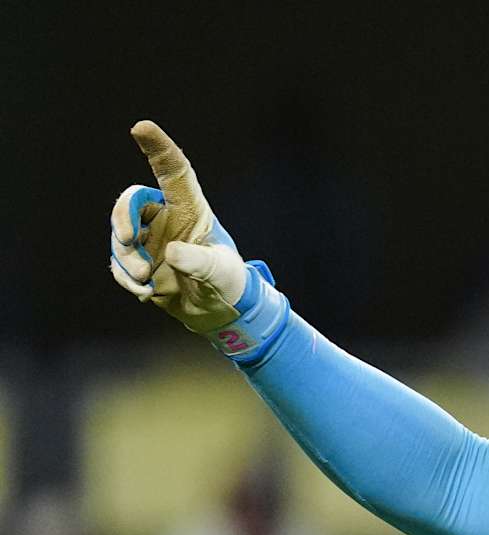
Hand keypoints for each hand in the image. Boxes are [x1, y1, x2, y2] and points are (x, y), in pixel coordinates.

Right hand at [108, 120, 247, 332]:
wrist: (221, 312)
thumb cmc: (230, 282)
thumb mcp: (221, 272)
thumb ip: (199, 262)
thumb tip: (170, 253)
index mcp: (191, 211)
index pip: (174, 173)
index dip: (159, 149)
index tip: (142, 128)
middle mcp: (166, 220)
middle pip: (131, 201)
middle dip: (122, 216)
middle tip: (125, 238)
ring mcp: (150, 241)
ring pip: (120, 235)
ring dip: (125, 257)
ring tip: (145, 279)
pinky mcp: (139, 262)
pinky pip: (118, 262)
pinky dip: (125, 277)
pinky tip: (144, 292)